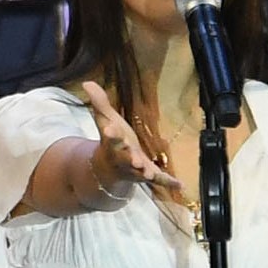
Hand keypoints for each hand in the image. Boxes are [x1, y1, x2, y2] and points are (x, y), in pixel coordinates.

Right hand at [74, 82, 184, 213]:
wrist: (110, 169)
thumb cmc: (111, 141)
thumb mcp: (106, 121)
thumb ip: (99, 103)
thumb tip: (87, 82)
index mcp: (113, 143)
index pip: (111, 137)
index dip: (111, 133)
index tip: (109, 129)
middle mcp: (123, 158)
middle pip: (126, 158)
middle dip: (130, 158)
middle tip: (135, 159)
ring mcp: (136, 169)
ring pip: (140, 172)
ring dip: (146, 172)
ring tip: (150, 173)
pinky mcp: (149, 175)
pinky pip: (159, 180)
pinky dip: (169, 183)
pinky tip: (181, 185)